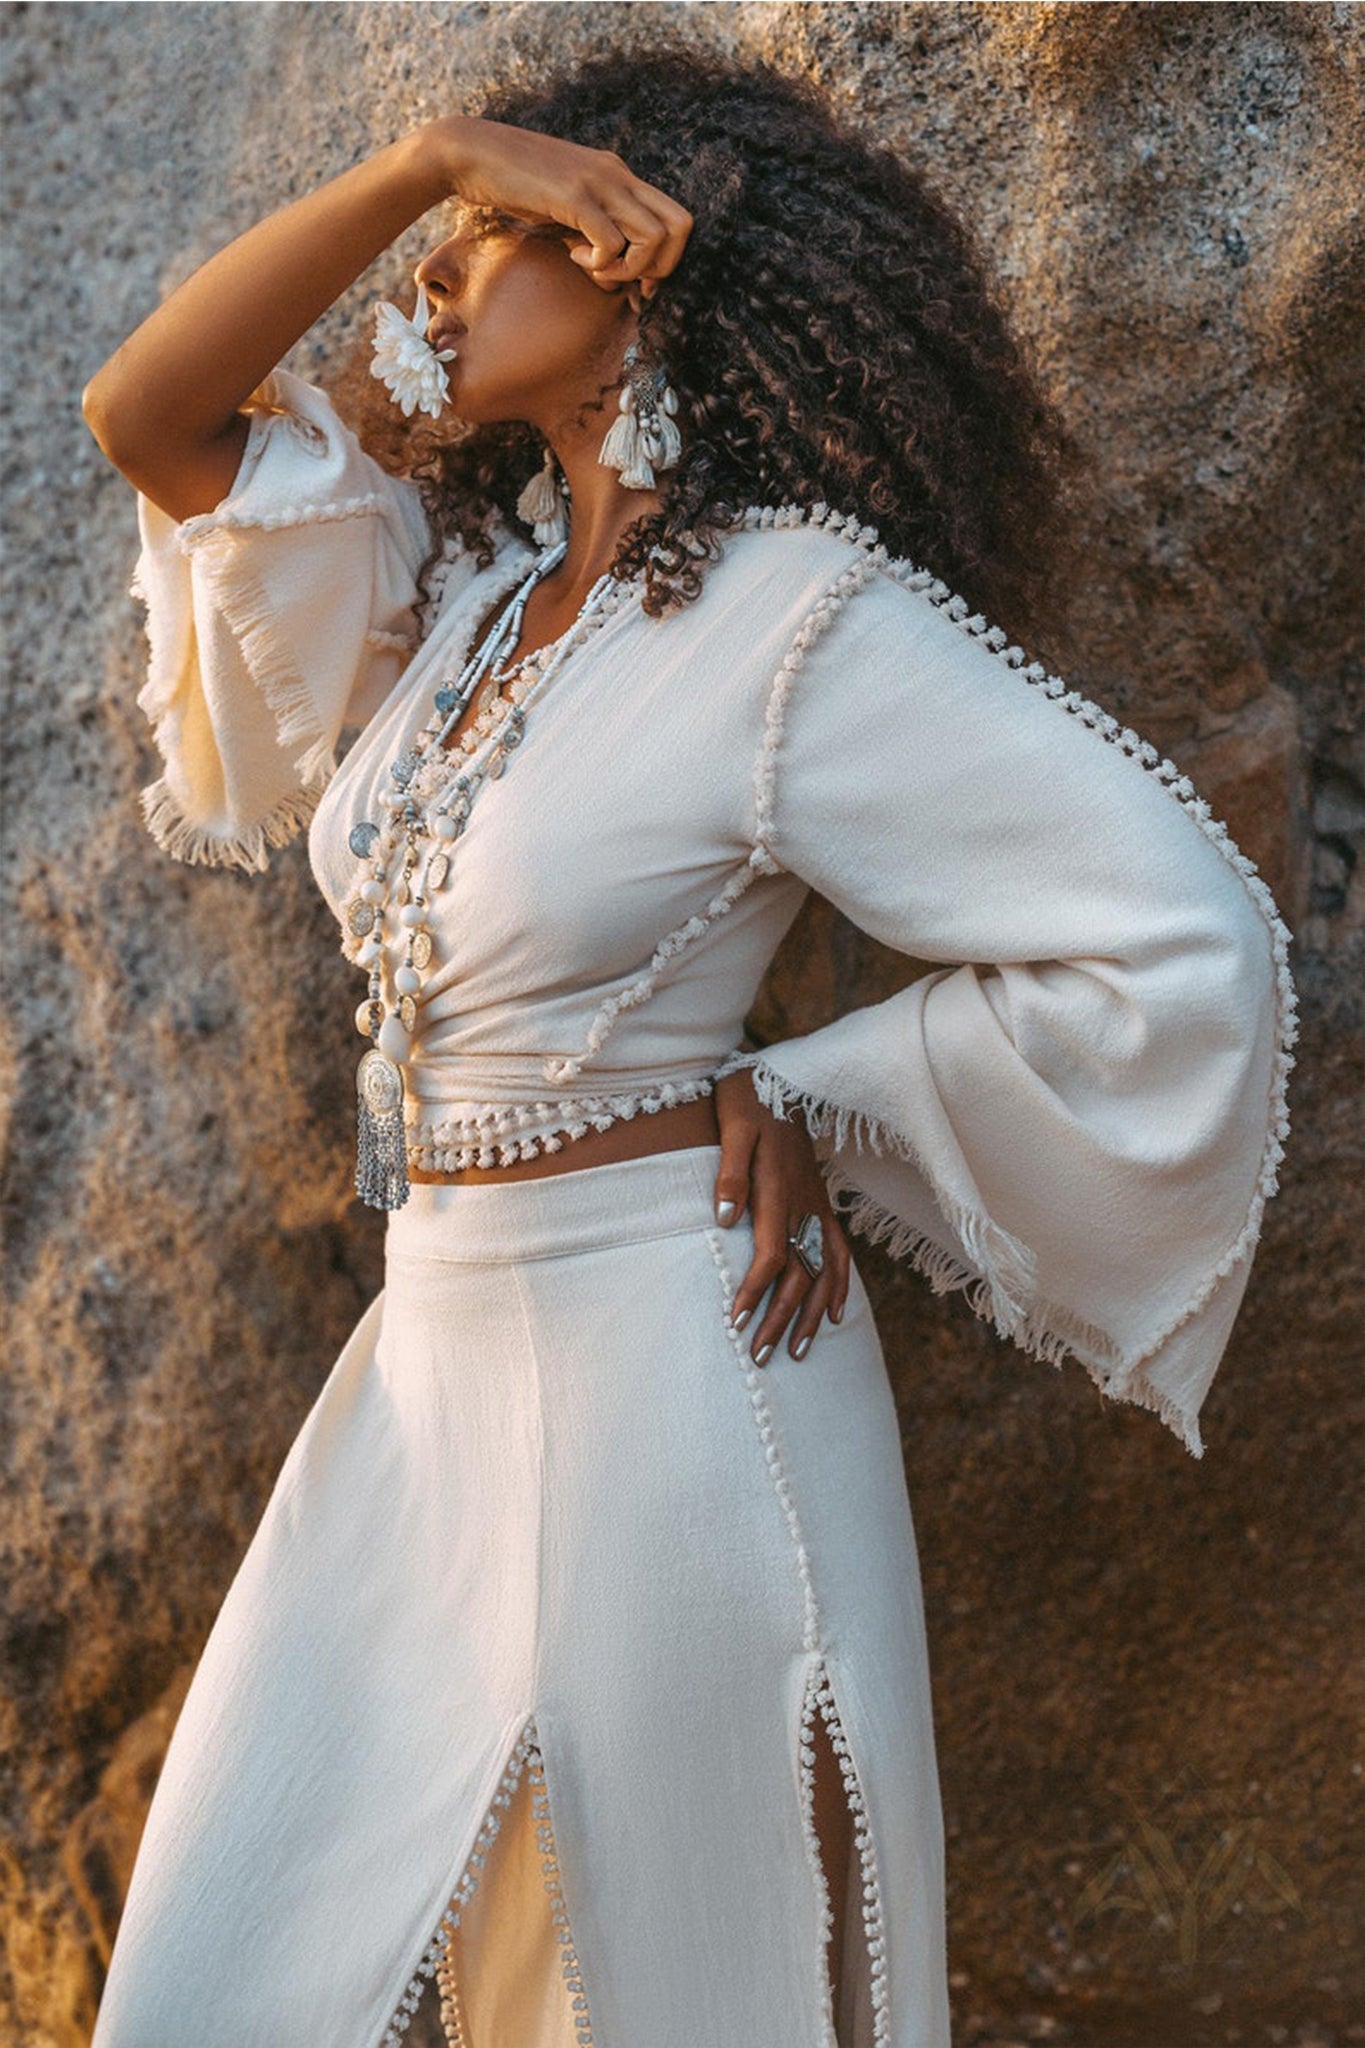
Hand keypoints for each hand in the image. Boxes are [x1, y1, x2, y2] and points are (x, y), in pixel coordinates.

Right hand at [423, 115, 692, 301]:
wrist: (472, 152)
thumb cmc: (515, 185)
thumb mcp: (566, 206)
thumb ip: (593, 229)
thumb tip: (613, 271)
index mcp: (620, 175)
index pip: (677, 218)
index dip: (667, 259)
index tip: (636, 280)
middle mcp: (618, 174)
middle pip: (681, 227)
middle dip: (660, 268)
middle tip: (623, 280)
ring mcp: (599, 182)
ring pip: (654, 237)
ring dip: (629, 269)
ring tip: (592, 268)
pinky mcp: (574, 195)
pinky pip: (611, 243)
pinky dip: (598, 263)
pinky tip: (571, 255)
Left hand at [712, 1068, 850, 1367]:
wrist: (782, 1078)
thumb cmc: (748, 1103)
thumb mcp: (732, 1130)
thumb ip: (730, 1175)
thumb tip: (724, 1219)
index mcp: (778, 1191)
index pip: (771, 1255)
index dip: (755, 1291)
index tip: (736, 1322)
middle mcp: (803, 1206)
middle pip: (797, 1275)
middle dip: (779, 1319)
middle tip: (759, 1357)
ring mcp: (817, 1208)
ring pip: (822, 1271)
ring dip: (809, 1315)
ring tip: (795, 1352)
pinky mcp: (822, 1205)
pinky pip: (840, 1252)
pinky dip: (840, 1286)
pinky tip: (835, 1314)